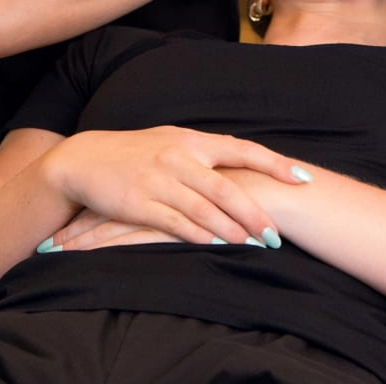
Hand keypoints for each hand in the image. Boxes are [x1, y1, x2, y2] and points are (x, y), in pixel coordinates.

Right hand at [45, 126, 311, 247]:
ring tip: (254, 244)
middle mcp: (180, 157)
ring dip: (231, 229)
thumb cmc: (134, 153)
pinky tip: (214, 245)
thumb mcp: (171, 141)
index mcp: (192, 140)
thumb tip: (241, 160)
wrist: (83, 160)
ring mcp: (159, 180)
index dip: (274, 164)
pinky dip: (196, 234)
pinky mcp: (139, 203)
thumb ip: (203, 152)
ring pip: (204, 207)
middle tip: (276, 233)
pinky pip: (173, 221)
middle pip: (226, 186)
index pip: (242, 149)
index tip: (302, 178)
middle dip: (255, 211)